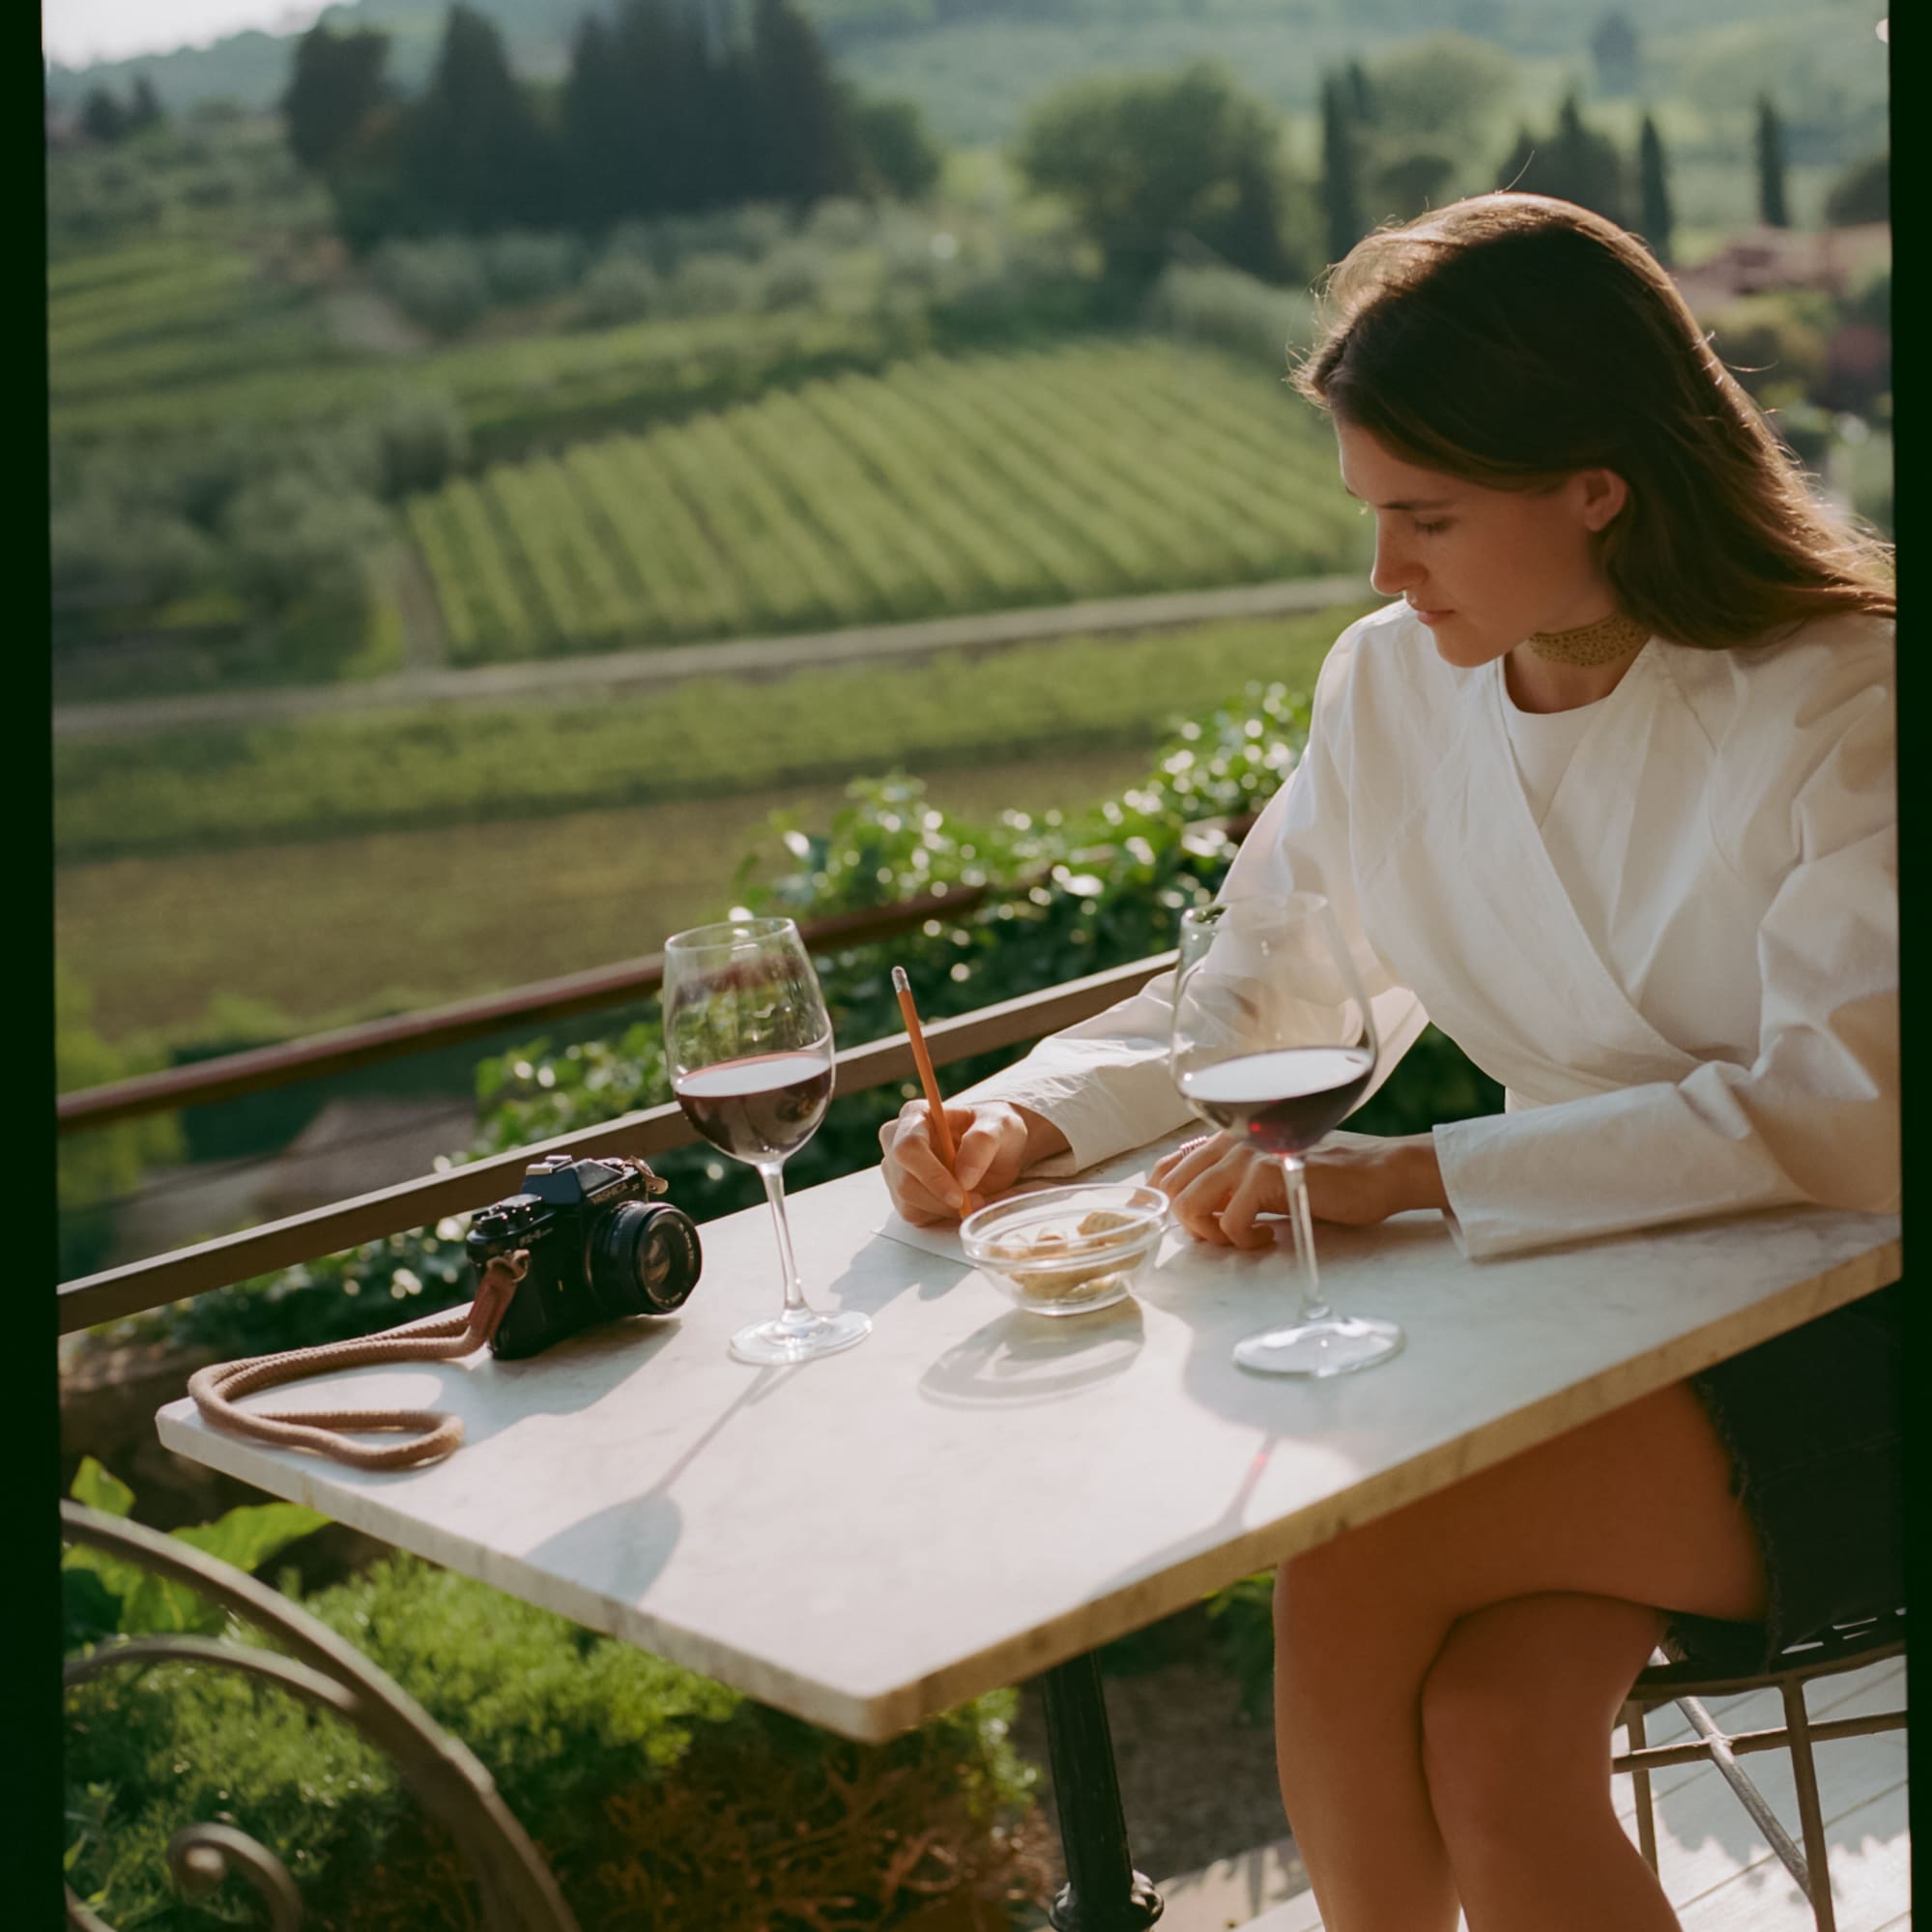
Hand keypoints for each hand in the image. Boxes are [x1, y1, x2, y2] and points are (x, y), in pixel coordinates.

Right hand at [878, 1099, 1044, 1224]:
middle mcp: (897, 1140)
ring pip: (908, 1202)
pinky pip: (914, 1214)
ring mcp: (897, 1168)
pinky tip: (958, 1200)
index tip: (959, 1195)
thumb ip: (982, 1142)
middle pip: (904, 1181)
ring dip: (944, 1208)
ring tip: (973, 1197)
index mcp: (915, 1115)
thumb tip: (963, 1177)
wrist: (999, 1150)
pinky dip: (940, 1214)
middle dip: (941, 1199)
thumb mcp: (1001, 1126)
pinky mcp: (902, 1193)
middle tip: (976, 1200)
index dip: (931, 1175)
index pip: (908, 1148)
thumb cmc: (995, 1130)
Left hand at [1150, 1131, 1445, 1248]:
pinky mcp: (1268, 1176)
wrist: (1379, 1173)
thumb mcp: (1269, 1176)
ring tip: (1245, 1237)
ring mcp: (1247, 1155)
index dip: (1167, 1202)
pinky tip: (1269, 1237)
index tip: (1196, 1225)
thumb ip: (1233, 1184)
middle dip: (1190, 1223)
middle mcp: (1231, 1140)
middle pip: (1171, 1188)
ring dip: (1211, 1233)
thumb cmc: (1327, 1179)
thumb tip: (1199, 1212)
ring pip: (1190, 1204)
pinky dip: (1244, 1240)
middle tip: (1225, 1236)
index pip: (1168, 1167)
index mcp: (1228, 1138)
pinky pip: (1230, 1221)